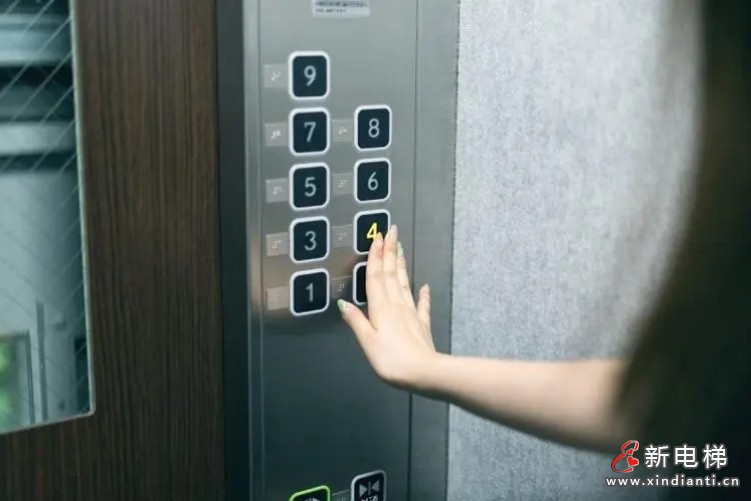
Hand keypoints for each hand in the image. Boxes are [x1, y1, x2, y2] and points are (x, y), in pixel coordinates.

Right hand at [337, 225, 436, 389]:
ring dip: (402, 265)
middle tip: (391, 230)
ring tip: (401, 248)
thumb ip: (356, 321)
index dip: (376, 257)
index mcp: (381, 308)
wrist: (425, 373)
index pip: (377, 277)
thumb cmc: (391, 360)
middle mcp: (397, 305)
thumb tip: (343, 303)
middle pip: (392, 274)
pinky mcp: (422, 324)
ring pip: (405, 284)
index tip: (378, 237)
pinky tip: (424, 286)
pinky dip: (423, 294)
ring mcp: (411, 313)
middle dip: (390, 252)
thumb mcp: (367, 342)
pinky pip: (422, 305)